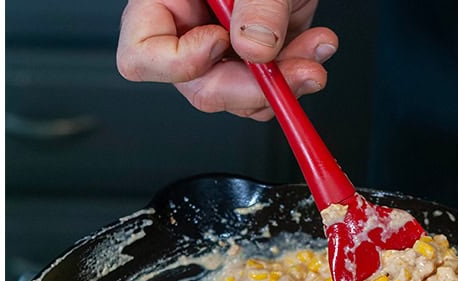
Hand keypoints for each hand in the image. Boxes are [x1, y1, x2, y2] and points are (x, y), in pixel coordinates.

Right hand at [116, 0, 337, 120]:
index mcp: (164, 1)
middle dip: (248, 88)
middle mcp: (186, 29)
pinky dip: (295, 74)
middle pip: (196, 85)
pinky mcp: (251, 57)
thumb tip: (257, 49)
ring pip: (236, 94)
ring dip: (282, 82)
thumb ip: (257, 3)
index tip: (221, 42)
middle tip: (290, 75)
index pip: (142, 53)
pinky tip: (315, 46)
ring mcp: (219, 46)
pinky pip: (264, 88)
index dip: (179, 62)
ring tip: (315, 49)